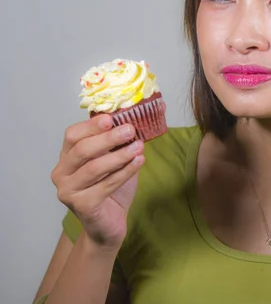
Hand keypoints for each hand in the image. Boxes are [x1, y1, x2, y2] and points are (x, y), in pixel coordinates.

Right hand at [51, 115, 144, 250]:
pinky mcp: (82, 206)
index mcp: (66, 157)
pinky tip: (139, 162)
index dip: (91, 125)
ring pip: (94, 168)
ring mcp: (68, 191)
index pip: (72, 135)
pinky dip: (125, 172)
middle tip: (130, 130)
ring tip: (139, 147)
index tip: (111, 118)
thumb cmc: (111, 187)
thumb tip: (136, 118)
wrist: (110, 222)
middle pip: (82, 150)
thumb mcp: (113, 158)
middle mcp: (61, 173)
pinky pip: (106, 185)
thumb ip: (117, 141)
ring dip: (119, 155)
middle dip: (108, 138)